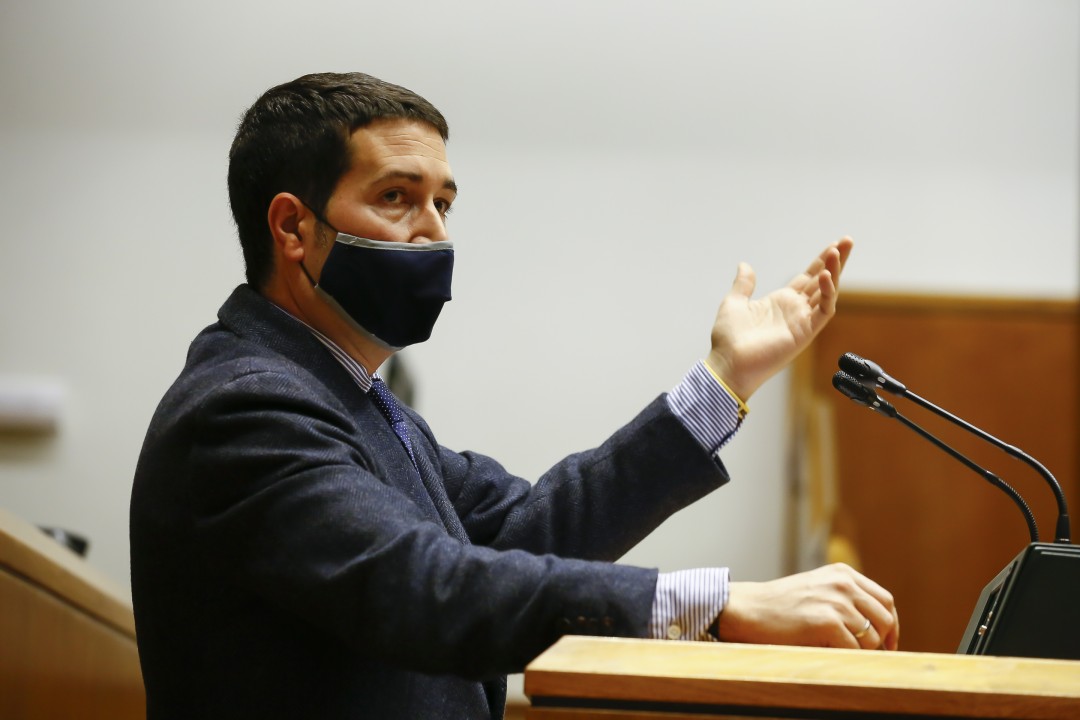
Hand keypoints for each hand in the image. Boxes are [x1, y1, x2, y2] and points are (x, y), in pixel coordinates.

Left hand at [707, 237, 852, 400]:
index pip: (808, 277)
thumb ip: (743, 284)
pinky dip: (828, 294)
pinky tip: (826, 276)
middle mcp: (795, 310)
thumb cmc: (728, 339)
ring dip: (834, 272)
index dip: (821, 261)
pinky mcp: (805, 332)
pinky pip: (824, 311)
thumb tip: (744, 265)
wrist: (728, 363)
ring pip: (827, 293)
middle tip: (848, 240)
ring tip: (837, 251)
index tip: (834, 244)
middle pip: (822, 281)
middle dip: (836, 261)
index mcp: (781, 301)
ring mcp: (802, 321)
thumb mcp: (734, 303)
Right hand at [716, 563, 899, 649]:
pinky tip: (827, 653)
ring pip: (871, 638)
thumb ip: (846, 598)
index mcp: (843, 573)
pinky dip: (845, 657)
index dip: (890, 626)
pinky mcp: (827, 622)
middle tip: (869, 657)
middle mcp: (843, 584)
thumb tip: (879, 628)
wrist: (749, 609)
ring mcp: (836, 602)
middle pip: (885, 619)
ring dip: (860, 652)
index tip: (887, 644)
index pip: (885, 601)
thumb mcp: (818, 589)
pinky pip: (854, 650)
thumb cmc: (780, 606)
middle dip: (881, 642)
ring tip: (838, 652)